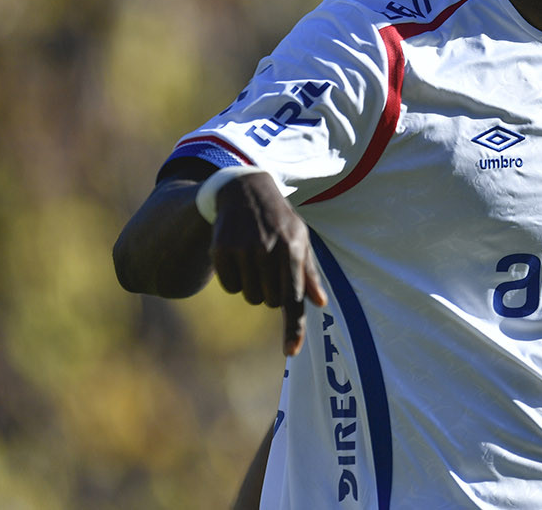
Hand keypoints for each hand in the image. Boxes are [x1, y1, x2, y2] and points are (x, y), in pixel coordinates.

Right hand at [210, 172, 327, 354]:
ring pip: (249, 297)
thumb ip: (309, 273)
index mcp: (293, 248)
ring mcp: (243, 249)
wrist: (245, 190)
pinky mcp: (221, 249)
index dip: (292, 326)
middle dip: (271, 292)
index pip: (293, 296)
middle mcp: (268, 249)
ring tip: (255, 260)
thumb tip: (321, 303)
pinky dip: (234, 279)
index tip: (290, 352)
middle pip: (270, 302)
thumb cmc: (279, 221)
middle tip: (270, 268)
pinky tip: (238, 257)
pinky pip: (230, 287)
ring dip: (253, 287)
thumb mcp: (300, 239)